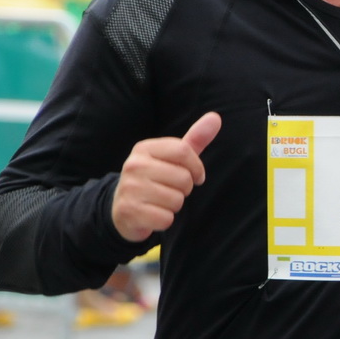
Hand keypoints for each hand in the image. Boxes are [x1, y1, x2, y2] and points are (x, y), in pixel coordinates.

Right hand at [110, 112, 220, 241]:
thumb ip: (195, 139)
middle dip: (184, 189)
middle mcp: (134, 165)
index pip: (184, 151)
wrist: (123, 209)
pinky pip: (166, 219)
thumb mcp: (172, 158)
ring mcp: (129, 188)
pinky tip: (153, 214)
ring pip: (177, 200)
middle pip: (184, 178)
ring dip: (174, 206)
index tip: (195, 176)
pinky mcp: (129, 211)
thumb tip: (215, 117)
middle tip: (169, 190)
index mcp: (144, 148)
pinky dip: (165, 221)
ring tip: (160, 202)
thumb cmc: (155, 180)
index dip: (197, 167)